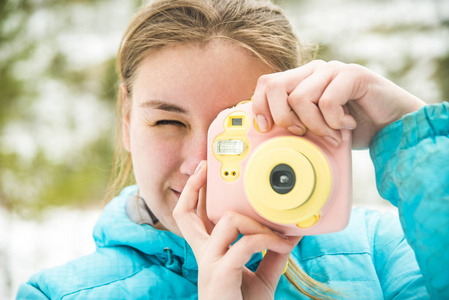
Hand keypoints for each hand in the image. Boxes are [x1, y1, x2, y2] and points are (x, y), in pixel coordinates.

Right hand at [173, 161, 300, 299]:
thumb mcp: (262, 276)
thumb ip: (272, 254)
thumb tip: (290, 234)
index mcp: (210, 252)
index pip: (191, 217)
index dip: (193, 193)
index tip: (202, 172)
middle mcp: (203, 254)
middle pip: (185, 214)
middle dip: (194, 186)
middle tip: (205, 167)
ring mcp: (209, 263)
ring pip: (226, 221)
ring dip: (257, 222)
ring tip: (277, 234)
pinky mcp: (221, 274)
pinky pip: (244, 244)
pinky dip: (266, 240)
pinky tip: (282, 246)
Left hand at [252, 60, 425, 147]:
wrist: (391, 128)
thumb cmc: (351, 130)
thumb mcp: (314, 130)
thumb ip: (294, 123)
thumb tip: (265, 130)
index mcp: (301, 80)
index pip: (266, 84)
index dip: (259, 106)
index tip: (266, 128)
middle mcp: (313, 71)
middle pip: (275, 86)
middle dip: (283, 118)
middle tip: (302, 133)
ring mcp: (332, 70)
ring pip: (300, 98)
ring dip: (315, 126)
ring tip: (333, 134)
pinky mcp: (352, 74)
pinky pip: (327, 102)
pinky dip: (336, 123)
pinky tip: (349, 125)